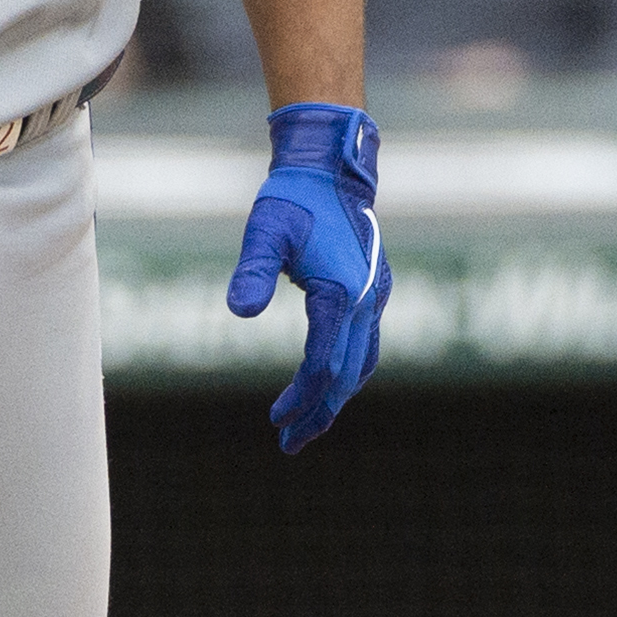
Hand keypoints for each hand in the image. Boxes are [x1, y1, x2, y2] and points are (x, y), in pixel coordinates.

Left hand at [226, 102, 388, 453]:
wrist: (330, 172)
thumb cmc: (291, 201)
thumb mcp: (264, 233)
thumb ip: (252, 272)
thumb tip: (239, 312)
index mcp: (342, 294)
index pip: (323, 364)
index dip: (300, 398)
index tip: (275, 420)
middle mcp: (367, 301)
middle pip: (346, 376)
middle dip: (319, 413)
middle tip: (290, 444)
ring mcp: (377, 297)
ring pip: (362, 365)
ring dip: (335, 399)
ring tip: (308, 425)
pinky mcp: (376, 292)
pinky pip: (366, 347)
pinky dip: (347, 372)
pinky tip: (328, 385)